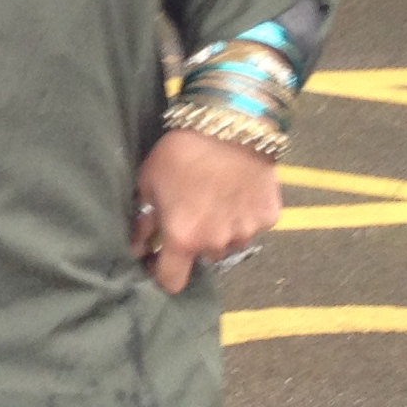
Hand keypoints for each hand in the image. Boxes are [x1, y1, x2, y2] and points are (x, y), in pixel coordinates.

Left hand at [131, 127, 281, 293]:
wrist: (228, 125)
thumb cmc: (180, 152)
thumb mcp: (148, 182)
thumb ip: (143, 220)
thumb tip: (137, 247)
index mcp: (184, 239)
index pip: (172, 281)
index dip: (161, 274)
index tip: (157, 260)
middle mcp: (217, 243)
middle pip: (203, 256)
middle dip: (195, 240)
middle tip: (190, 210)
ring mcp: (248, 232)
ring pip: (230, 240)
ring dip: (222, 228)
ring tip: (215, 195)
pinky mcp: (270, 217)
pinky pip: (253, 223)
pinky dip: (245, 213)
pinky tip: (237, 188)